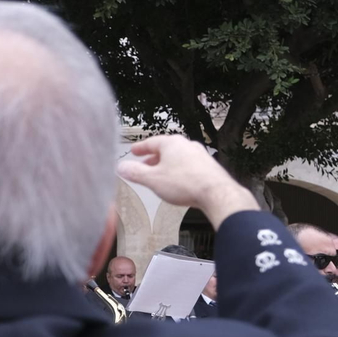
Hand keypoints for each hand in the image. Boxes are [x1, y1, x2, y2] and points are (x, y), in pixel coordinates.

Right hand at [116, 136, 256, 227]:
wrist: (216, 193)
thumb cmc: (184, 184)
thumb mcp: (152, 180)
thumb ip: (135, 173)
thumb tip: (121, 167)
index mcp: (171, 144)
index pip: (151, 142)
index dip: (140, 148)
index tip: (134, 151)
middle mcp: (186, 145)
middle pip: (165, 149)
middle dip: (153, 158)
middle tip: (144, 165)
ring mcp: (199, 155)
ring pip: (178, 157)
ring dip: (167, 165)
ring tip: (160, 175)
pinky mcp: (208, 166)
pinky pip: (189, 165)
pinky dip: (179, 170)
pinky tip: (178, 181)